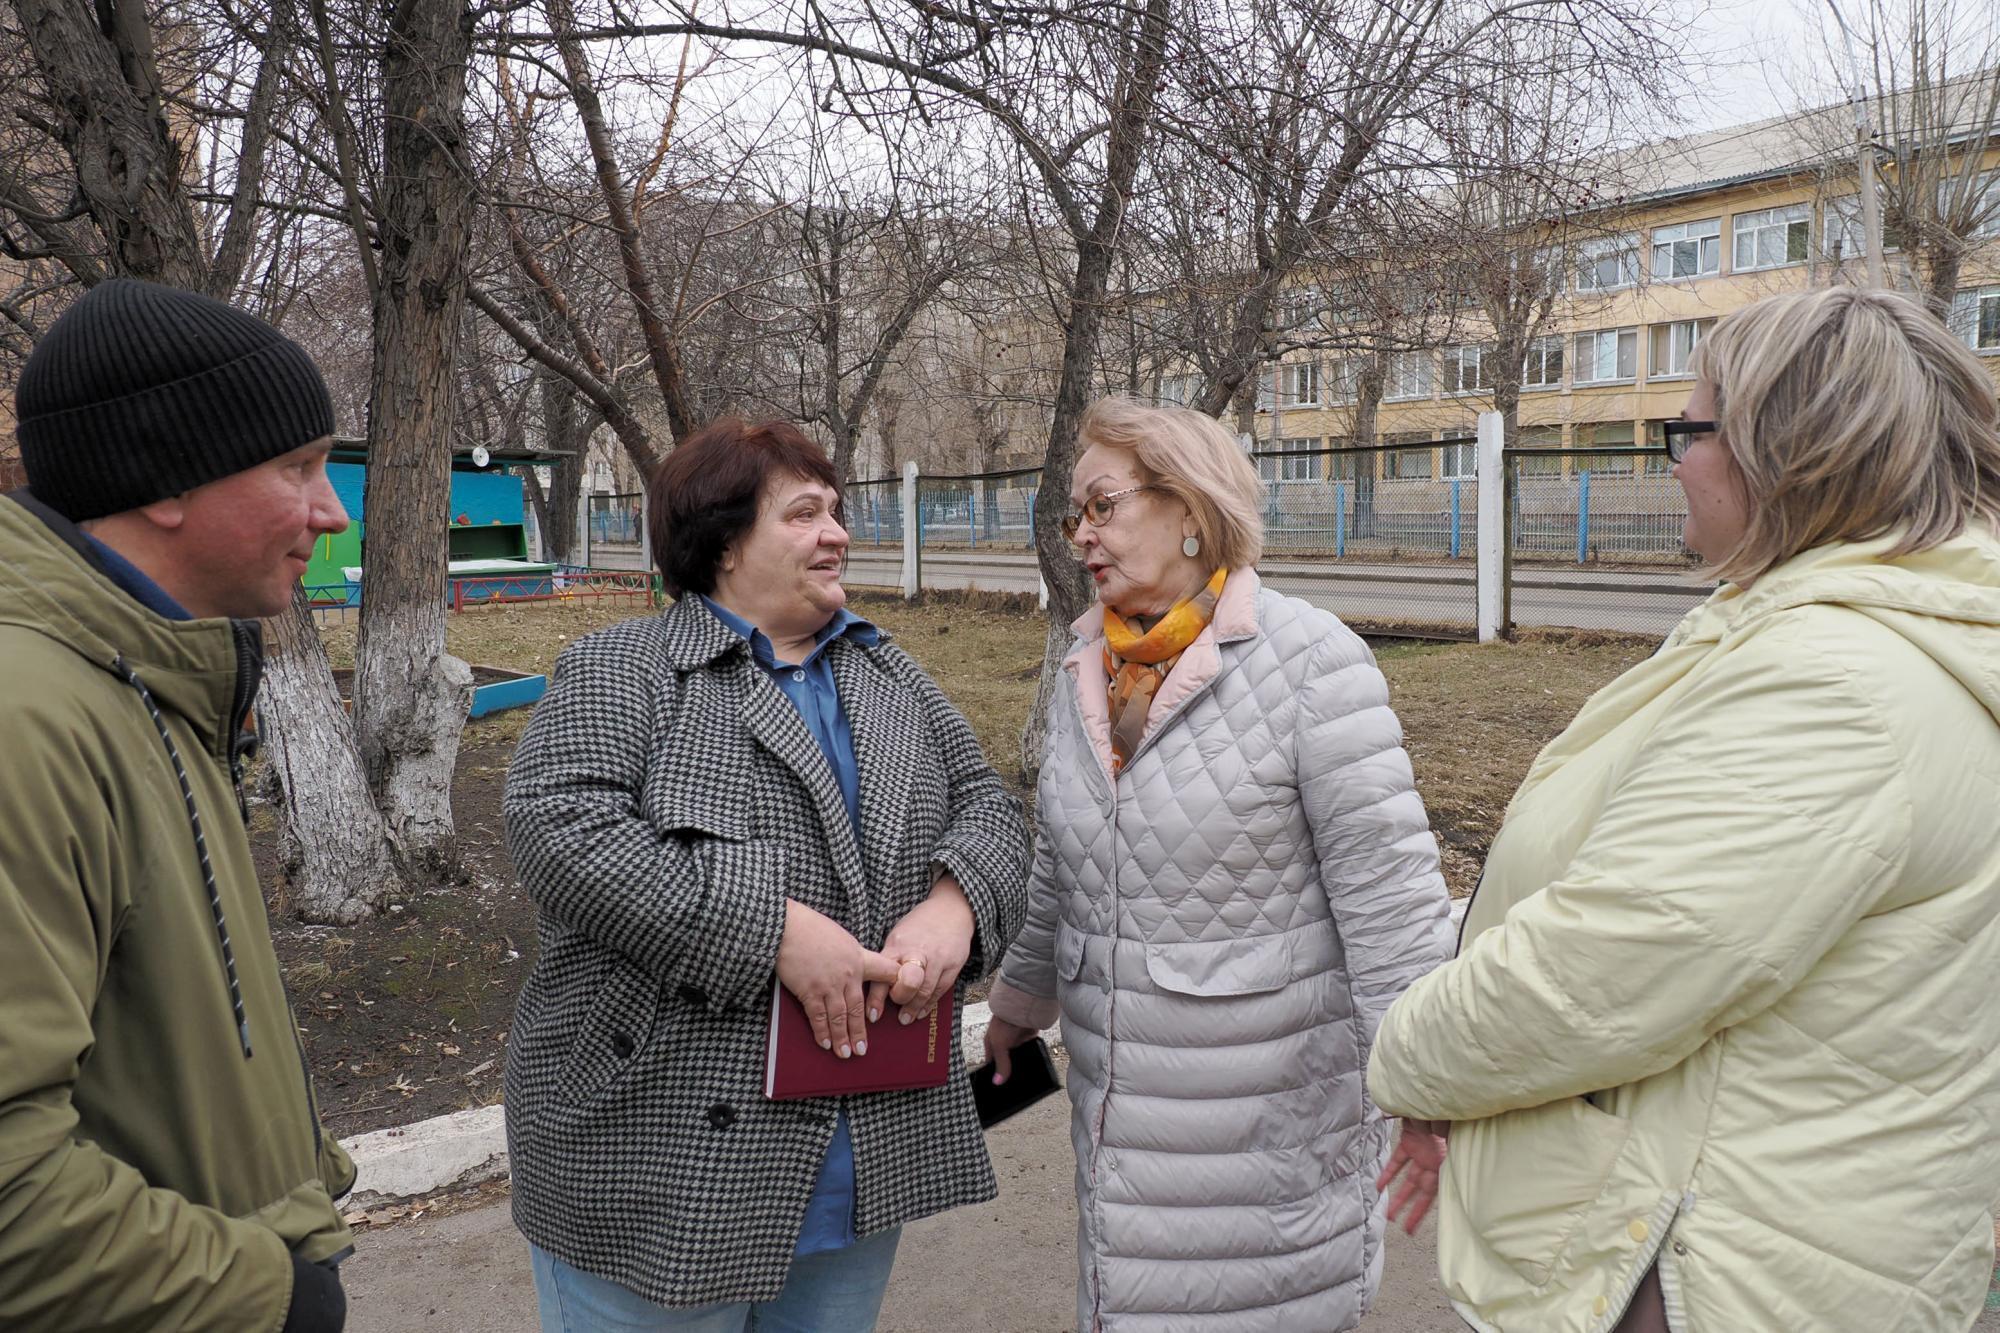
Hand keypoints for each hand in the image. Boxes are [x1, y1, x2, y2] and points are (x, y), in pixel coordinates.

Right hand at [776, 900, 903, 1059]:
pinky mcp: (810, 991)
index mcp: (859, 957)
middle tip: (863, 1049)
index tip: (903, 999)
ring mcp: (829, 984)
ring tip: (846, 1053)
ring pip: (840, 1017)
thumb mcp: (840, 937)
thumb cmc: (810, 927)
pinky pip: (818, 1016)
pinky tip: (825, 1043)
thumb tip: (851, 968)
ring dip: (843, 1037)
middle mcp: (848, 974)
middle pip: (859, 1007)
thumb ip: (850, 954)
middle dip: (860, 1031)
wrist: (786, 927)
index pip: (885, 972)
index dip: (896, 985)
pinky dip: (822, 1031)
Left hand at [867, 873, 974, 1025]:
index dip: (877, 997)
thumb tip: (876, 989)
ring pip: (926, 991)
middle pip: (909, 982)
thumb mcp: (898, 937)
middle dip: (901, 998)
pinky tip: (921, 1011)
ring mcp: (938, 959)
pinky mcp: (953, 965)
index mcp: (898, 945)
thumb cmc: (919, 926)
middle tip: (896, 1009)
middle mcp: (918, 952)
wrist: (950, 911)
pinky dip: (930, 1004)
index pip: (884, 974)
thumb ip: (890, 960)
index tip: (872, 1015)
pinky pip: (940, 990)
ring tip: (906, 1018)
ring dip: (915, 1008)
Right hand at [982, 1016, 1039, 1085]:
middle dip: (1009, 1071)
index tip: (999, 1088)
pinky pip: (1029, 1053)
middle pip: (1006, 1062)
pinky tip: (1034, 1069)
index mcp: (991, 1045)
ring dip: (1021, 1065)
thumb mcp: (1000, 1045)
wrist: (1023, 1006)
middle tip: (1014, 1088)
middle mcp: (1003, 1044)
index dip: (994, 1074)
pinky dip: (1031, 1058)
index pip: (991, 1064)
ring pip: (1019, 1059)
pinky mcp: (1029, 1039)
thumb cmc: (1005, 1022)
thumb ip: (1001, 1064)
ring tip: (1025, 1081)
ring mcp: (1016, 1042)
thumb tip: (997, 1082)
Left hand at [1377, 1119, 1448, 1234]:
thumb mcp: (1444, 1124)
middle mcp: (1435, 1161)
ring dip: (1399, 1197)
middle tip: (1406, 1229)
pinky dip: (1388, 1174)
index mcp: (1446, 1160)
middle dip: (1414, 1210)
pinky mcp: (1410, 1142)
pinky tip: (1379, 1187)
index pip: (1436, 1190)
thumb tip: (1415, 1134)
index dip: (1427, 1207)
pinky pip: (1397, 1162)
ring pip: (1409, 1181)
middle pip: (1423, 1192)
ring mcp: (1422, 1153)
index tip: (1424, 1222)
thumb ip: (1434, 1131)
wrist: (1438, 1094)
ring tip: (1390, 1216)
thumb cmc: (1446, 1110)